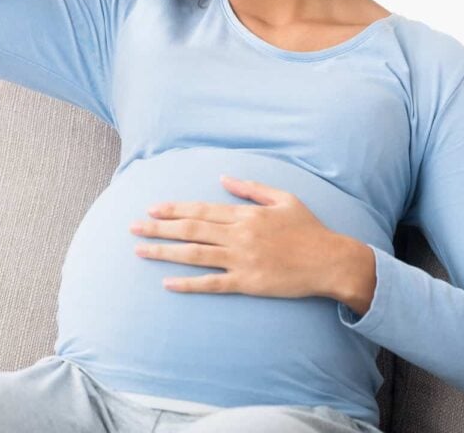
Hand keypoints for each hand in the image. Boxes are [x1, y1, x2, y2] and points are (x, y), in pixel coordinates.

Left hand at [129, 174, 345, 298]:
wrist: (331, 261)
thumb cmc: (309, 229)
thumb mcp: (283, 198)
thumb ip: (251, 188)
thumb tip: (224, 178)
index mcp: (246, 214)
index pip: (201, 209)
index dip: (173, 209)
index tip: (151, 209)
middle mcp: (239, 235)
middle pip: (191, 229)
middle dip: (158, 228)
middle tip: (132, 228)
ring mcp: (242, 259)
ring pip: (195, 254)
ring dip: (165, 253)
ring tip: (140, 251)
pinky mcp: (248, 283)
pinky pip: (212, 283)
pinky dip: (188, 283)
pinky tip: (168, 283)